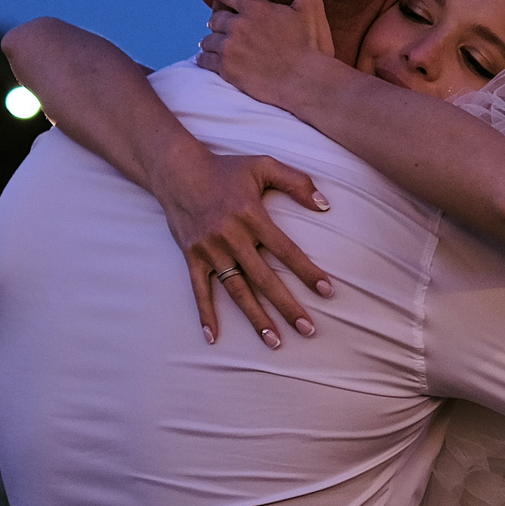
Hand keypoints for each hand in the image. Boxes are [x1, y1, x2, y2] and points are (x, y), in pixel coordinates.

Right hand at [151, 144, 336, 347]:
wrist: (177, 169)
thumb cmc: (225, 169)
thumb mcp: (263, 165)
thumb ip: (297, 182)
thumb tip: (325, 205)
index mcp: (252, 215)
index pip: (286, 250)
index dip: (307, 272)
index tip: (327, 291)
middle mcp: (231, 236)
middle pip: (264, 278)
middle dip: (287, 306)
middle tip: (308, 329)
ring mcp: (210, 250)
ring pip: (236, 290)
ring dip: (256, 317)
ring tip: (274, 341)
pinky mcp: (192, 257)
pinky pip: (199, 290)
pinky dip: (205, 314)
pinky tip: (213, 337)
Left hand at [197, 0, 337, 107]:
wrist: (307, 83)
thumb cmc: (313, 44)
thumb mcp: (310, 3)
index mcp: (256, 8)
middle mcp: (238, 26)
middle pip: (216, 18)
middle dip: (218, 20)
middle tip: (219, 24)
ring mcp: (230, 49)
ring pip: (207, 40)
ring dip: (210, 40)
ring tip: (211, 44)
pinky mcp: (227, 71)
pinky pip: (204, 61)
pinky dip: (204, 59)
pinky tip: (206, 60)